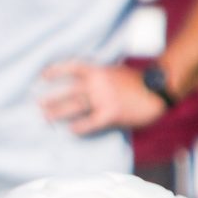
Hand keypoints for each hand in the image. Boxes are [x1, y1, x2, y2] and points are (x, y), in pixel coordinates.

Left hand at [39, 60, 167, 136]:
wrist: (159, 89)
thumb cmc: (137, 82)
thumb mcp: (116, 72)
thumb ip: (100, 77)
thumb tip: (84, 84)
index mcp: (99, 71)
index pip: (73, 68)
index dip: (56, 71)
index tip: (42, 76)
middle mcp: (98, 83)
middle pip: (68, 91)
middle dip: (51, 98)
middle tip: (38, 105)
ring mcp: (103, 98)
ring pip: (74, 106)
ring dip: (58, 112)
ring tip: (46, 117)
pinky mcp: (110, 113)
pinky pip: (89, 122)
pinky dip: (79, 127)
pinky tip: (72, 130)